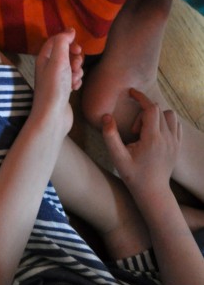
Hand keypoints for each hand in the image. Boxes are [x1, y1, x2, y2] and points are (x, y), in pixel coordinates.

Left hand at [30, 28, 82, 138]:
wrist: (53, 116)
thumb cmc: (54, 87)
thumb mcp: (58, 60)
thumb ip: (62, 42)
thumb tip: (69, 30)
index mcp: (44, 58)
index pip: (56, 40)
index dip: (68, 41)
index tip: (77, 48)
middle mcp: (48, 67)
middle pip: (66, 53)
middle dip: (75, 57)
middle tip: (75, 66)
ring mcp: (56, 79)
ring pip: (71, 66)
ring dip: (77, 70)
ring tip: (74, 79)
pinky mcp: (63, 89)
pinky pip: (73, 78)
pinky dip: (76, 80)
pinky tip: (75, 88)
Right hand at [102, 88, 180, 205]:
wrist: (153, 192)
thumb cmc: (133, 175)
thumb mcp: (117, 157)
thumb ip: (110, 136)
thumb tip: (106, 116)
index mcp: (153, 139)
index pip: (151, 108)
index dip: (140, 97)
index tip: (131, 92)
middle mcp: (167, 138)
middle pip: (157, 110)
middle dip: (143, 112)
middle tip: (133, 131)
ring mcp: (175, 142)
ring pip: (170, 115)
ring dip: (156, 116)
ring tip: (145, 131)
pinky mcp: (178, 146)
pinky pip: (176, 124)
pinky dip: (166, 122)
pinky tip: (155, 132)